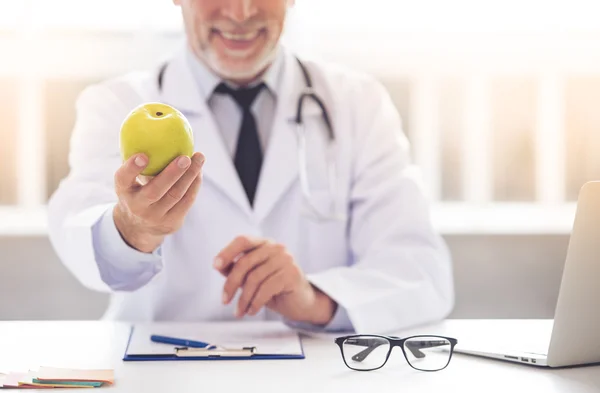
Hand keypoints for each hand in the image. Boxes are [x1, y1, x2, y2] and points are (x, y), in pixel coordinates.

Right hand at [113, 152, 204, 252]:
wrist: (139, 226)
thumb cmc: (137, 190)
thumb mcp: (131, 179)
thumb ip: (139, 159)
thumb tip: (157, 123)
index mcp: (124, 191)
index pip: (123, 179)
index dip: (132, 168)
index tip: (143, 155)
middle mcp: (137, 206)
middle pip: (155, 190)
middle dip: (172, 173)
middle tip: (185, 157)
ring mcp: (155, 217)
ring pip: (176, 195)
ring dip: (190, 175)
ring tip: (199, 157)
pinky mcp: (171, 222)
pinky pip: (187, 201)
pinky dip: (194, 184)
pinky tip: (199, 171)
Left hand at [214, 236, 336, 325]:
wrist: (301, 302)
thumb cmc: (275, 288)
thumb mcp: (253, 277)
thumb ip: (237, 269)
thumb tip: (219, 265)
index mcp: (264, 244)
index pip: (242, 240)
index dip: (227, 252)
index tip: (216, 265)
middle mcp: (276, 247)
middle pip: (245, 262)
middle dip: (231, 284)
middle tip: (225, 301)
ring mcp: (285, 259)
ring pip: (254, 279)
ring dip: (243, 299)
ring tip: (240, 311)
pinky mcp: (291, 274)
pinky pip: (266, 289)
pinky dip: (255, 303)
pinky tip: (252, 310)